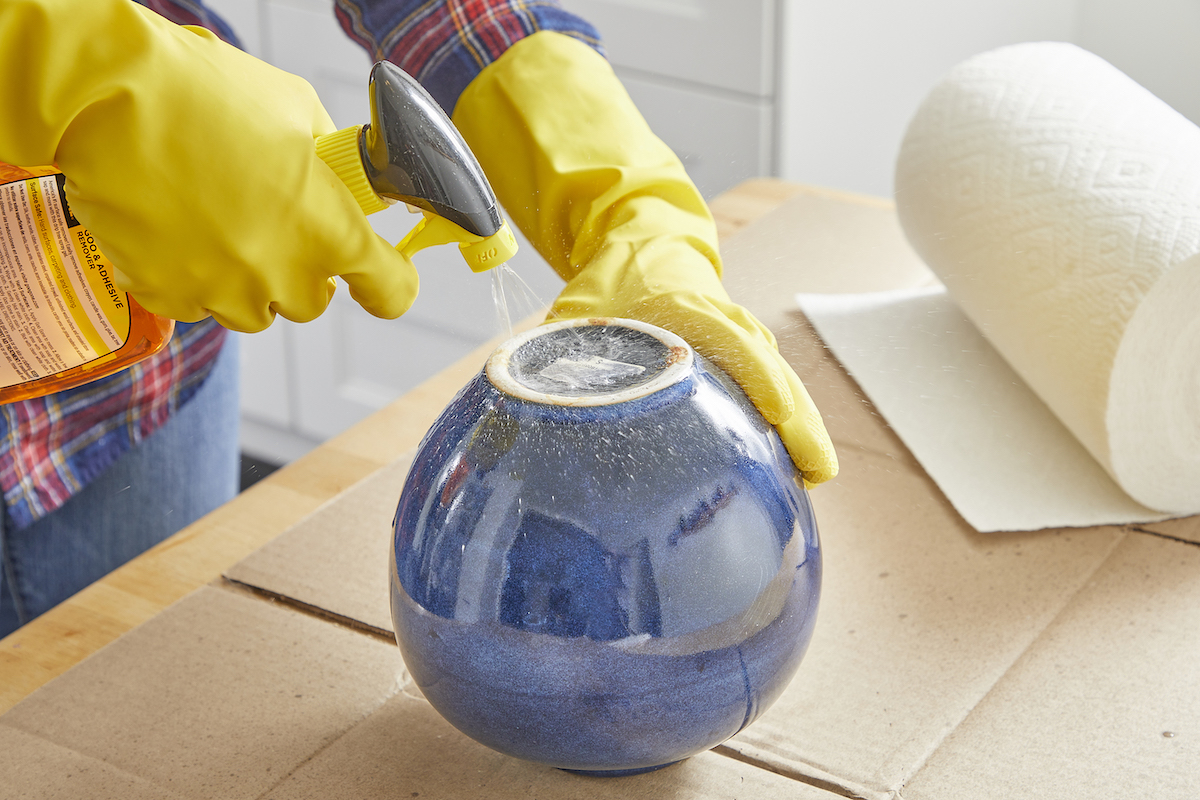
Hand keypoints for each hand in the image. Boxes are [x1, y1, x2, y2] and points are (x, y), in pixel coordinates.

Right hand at [0, 0, 416, 331]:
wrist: (109, 97)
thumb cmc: (208, 94)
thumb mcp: (297, 111)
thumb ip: (331, 163)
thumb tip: (341, 182)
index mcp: (331, 231)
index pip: (389, 289)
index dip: (388, 283)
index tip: (380, 278)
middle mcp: (283, 274)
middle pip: (310, 302)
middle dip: (300, 270)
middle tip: (274, 224)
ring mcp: (222, 291)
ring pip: (252, 309)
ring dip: (245, 279)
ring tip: (217, 222)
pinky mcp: (168, 295)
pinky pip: (194, 303)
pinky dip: (190, 277)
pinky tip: (176, 229)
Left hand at [452, 32, 836, 485]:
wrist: (643, 234)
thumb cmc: (616, 272)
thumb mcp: (579, 307)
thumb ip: (556, 349)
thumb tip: (519, 400)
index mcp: (693, 310)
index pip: (739, 347)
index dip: (763, 385)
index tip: (782, 422)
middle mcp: (729, 324)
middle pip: (777, 374)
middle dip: (800, 423)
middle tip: (817, 474)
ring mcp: (741, 338)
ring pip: (781, 383)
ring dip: (799, 426)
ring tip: (810, 479)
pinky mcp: (741, 354)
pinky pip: (770, 388)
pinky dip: (785, 421)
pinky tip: (788, 465)